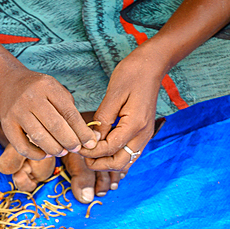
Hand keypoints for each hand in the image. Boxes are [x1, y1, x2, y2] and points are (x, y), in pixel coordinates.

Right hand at [0, 68, 98, 161]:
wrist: (9, 84)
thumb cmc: (40, 92)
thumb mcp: (56, 92)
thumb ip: (71, 111)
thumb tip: (89, 138)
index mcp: (47, 87)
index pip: (69, 113)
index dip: (82, 131)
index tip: (90, 143)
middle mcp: (30, 98)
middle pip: (55, 126)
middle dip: (69, 141)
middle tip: (76, 149)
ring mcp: (17, 111)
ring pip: (39, 137)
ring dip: (54, 149)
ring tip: (62, 152)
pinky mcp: (7, 125)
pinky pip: (22, 146)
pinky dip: (36, 154)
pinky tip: (45, 154)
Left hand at [80, 49, 165, 170]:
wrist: (152, 65)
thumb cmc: (132, 74)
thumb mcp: (113, 94)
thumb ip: (102, 120)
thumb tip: (91, 140)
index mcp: (135, 124)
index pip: (109, 149)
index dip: (91, 152)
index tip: (77, 146)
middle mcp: (143, 134)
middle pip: (119, 163)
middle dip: (98, 163)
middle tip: (82, 154)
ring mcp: (145, 135)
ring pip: (125, 161)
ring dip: (106, 162)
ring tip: (90, 153)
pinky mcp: (143, 133)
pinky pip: (129, 153)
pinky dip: (115, 155)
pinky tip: (102, 148)